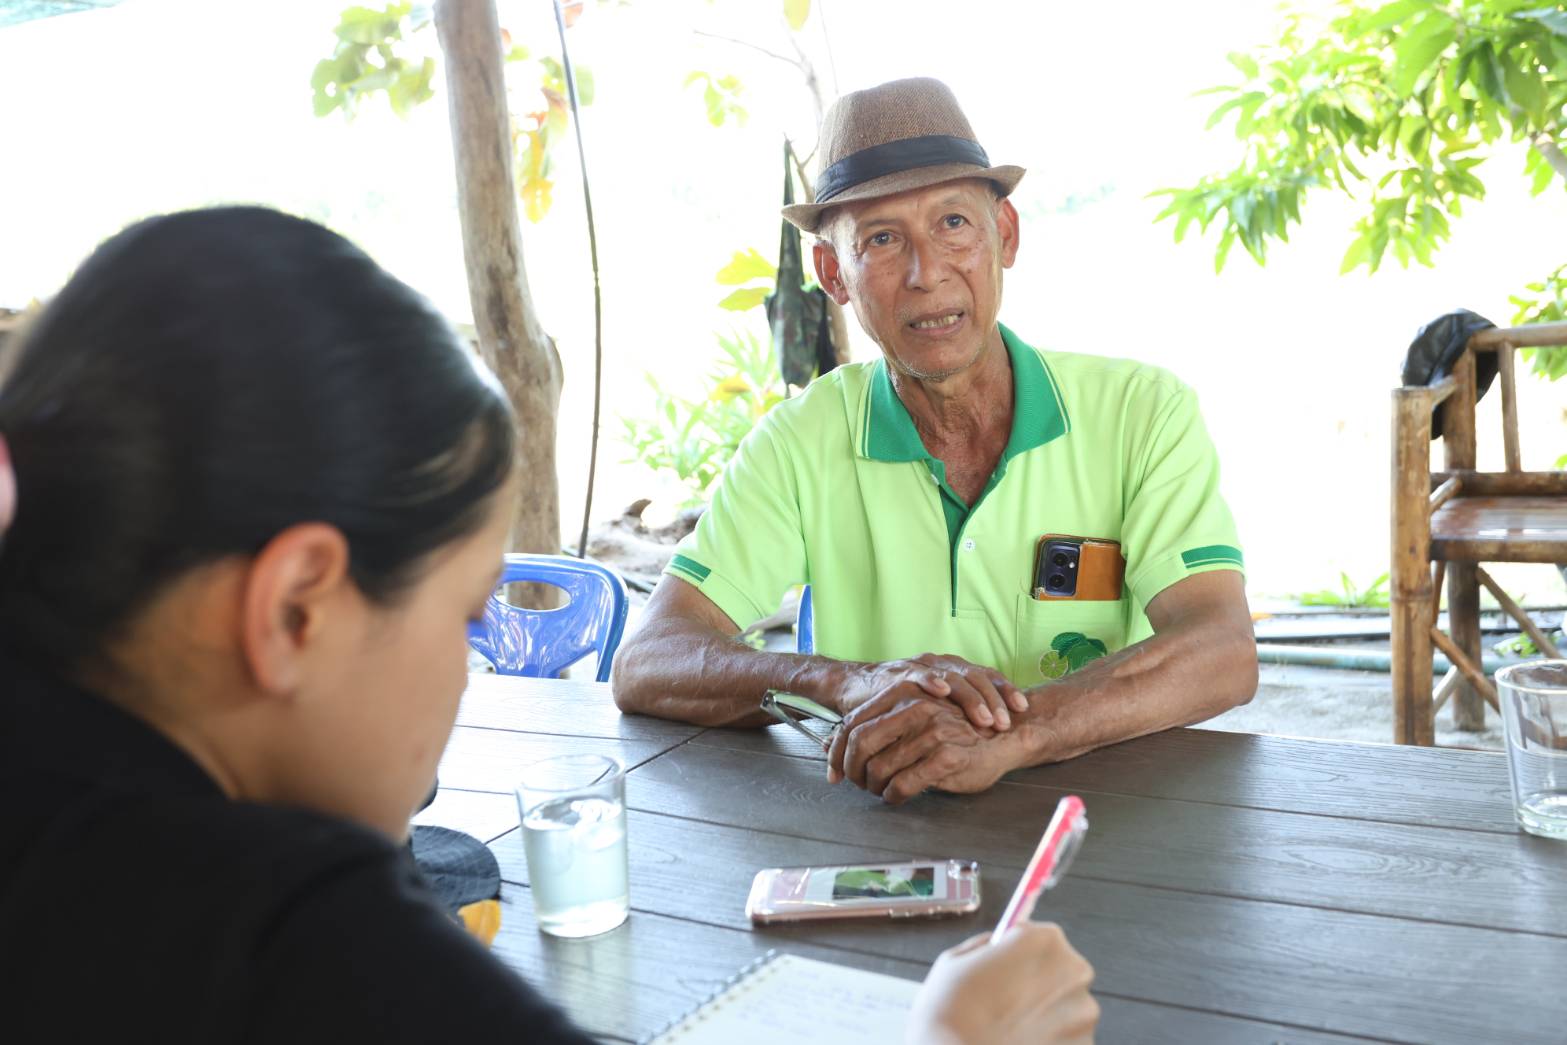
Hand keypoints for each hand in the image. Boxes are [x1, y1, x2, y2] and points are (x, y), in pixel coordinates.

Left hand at [826, 695, 1015, 802]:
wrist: (1005, 736)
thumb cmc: (955, 731)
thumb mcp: (913, 721)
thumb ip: (876, 727)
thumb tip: (830, 742)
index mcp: (903, 696)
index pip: (853, 724)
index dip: (836, 752)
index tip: (834, 774)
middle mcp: (914, 709)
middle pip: (860, 743)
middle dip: (852, 771)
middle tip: (858, 785)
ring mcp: (931, 732)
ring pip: (880, 767)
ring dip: (874, 787)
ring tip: (881, 791)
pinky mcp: (947, 757)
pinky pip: (904, 784)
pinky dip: (893, 796)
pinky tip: (897, 797)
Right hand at [835, 653, 1026, 732]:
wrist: (860, 690)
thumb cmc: (905, 705)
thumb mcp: (938, 709)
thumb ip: (961, 717)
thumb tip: (998, 736)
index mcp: (957, 672)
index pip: (988, 677)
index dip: (1006, 691)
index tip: (1022, 710)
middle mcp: (943, 665)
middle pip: (976, 677)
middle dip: (994, 700)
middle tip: (1004, 723)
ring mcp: (922, 667)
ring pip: (954, 677)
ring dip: (971, 698)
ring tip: (984, 719)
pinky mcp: (899, 674)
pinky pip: (918, 675)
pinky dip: (931, 681)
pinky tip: (942, 692)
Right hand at [908, 924, 1097, 1044]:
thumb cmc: (951, 1015)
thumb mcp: (954, 961)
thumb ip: (987, 947)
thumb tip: (1000, 947)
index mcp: (1043, 941)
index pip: (1042, 936)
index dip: (1022, 953)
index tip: (1010, 967)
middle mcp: (1072, 971)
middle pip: (1061, 970)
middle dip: (1039, 983)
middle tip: (1007, 1003)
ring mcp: (1083, 1013)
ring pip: (1067, 1007)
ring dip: (1047, 1015)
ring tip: (1013, 1030)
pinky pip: (1069, 1038)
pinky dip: (1051, 1042)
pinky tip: (1023, 1044)